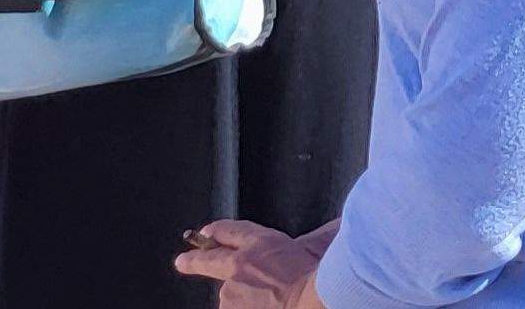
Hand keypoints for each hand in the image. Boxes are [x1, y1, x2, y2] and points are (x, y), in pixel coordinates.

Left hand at [178, 220, 330, 308]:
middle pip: (211, 260)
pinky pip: (232, 307)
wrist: (315, 302)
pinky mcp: (228, 308)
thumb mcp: (317, 250)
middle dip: (199, 261)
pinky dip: (243, 308)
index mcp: (261, 243)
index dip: (215, 231)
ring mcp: (231, 291)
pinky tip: (265, 306)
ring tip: (267, 299)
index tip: (205, 233)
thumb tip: (336, 224)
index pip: (228, 231)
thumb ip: (315, 239)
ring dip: (239, 296)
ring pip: (227, 293)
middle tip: (188, 262)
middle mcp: (239, 264)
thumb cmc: (320, 277)